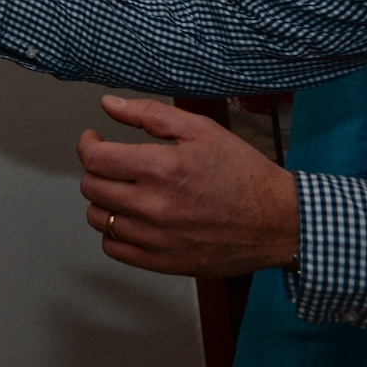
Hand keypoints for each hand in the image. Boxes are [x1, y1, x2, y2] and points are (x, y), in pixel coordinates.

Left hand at [78, 95, 300, 277]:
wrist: (279, 221)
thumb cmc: (243, 173)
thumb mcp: (200, 129)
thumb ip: (148, 114)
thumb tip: (108, 104)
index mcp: (161, 168)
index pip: (94, 159)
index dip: (87, 145)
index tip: (94, 140)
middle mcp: (155, 206)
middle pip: (92, 188)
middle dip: (96, 170)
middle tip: (112, 164)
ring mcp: (158, 239)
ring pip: (99, 219)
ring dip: (104, 201)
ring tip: (123, 190)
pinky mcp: (166, 262)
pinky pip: (115, 249)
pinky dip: (115, 233)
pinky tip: (132, 218)